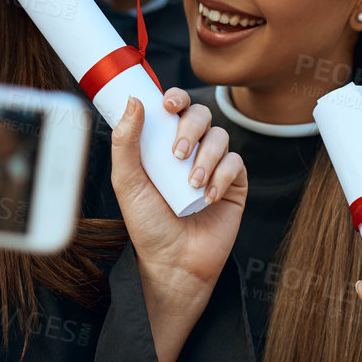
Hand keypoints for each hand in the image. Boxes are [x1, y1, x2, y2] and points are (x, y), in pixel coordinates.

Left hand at [111, 88, 246, 361]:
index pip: (174, 108)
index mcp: (162, 144)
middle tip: (177, 152)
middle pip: (201, 115)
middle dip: (191, 128)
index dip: (175, 98)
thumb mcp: (127, 182)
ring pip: (221, 137)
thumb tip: (135, 100)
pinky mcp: (234, 184)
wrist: (174, 264)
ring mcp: (214, 166)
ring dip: (207, 156)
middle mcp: (190, 150)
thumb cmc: (148, 225)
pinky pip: (236, 163)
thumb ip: (125, 142)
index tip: (168, 105)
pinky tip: (209, 196)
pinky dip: (223, 175)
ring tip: (192, 183)